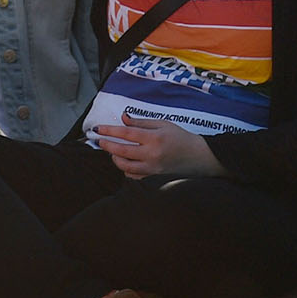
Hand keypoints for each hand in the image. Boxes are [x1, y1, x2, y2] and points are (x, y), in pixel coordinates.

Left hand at [93, 113, 223, 179]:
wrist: (198, 157)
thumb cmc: (181, 138)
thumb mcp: (163, 124)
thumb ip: (141, 122)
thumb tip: (123, 118)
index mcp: (154, 138)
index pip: (126, 133)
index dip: (110, 130)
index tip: (98, 129)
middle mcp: (152, 154)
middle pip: (122, 151)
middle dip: (107, 145)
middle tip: (99, 140)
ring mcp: (152, 169)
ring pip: (125, 166)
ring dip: (115, 158)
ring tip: (113, 151)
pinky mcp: (153, 179)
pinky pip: (133, 177)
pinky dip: (125, 169)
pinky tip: (125, 163)